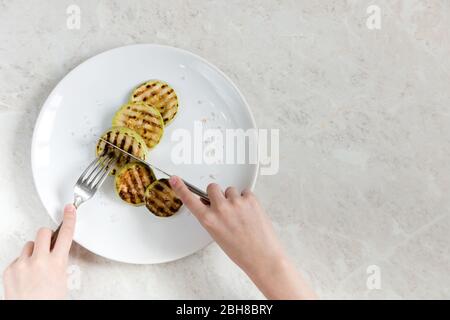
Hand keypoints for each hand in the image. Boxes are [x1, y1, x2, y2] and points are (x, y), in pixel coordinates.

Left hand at [3, 204, 76, 299]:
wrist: (30, 312)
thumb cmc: (48, 301)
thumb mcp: (62, 280)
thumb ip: (58, 263)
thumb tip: (56, 254)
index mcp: (57, 263)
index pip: (66, 235)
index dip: (69, 219)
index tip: (69, 209)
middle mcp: (39, 261)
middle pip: (43, 232)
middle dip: (47, 235)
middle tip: (48, 243)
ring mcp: (22, 264)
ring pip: (29, 245)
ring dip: (33, 251)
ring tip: (35, 266)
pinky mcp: (10, 269)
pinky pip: (17, 258)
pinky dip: (22, 264)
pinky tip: (25, 275)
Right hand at [169, 176, 315, 299]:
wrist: (262, 256)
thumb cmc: (241, 251)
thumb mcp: (217, 235)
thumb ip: (211, 218)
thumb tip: (211, 204)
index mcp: (209, 220)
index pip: (190, 200)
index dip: (181, 188)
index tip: (174, 179)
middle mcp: (221, 209)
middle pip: (212, 188)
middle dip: (217, 195)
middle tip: (225, 206)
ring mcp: (236, 202)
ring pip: (230, 190)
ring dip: (233, 198)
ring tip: (241, 215)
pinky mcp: (251, 199)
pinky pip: (245, 192)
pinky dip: (246, 200)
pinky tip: (250, 213)